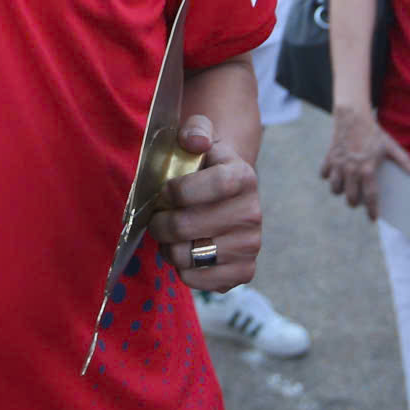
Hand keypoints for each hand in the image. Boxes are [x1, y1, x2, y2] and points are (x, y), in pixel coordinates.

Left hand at [152, 114, 260, 288]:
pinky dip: (181, 269)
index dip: (180, 190)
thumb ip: (195, 129)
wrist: (225, 192)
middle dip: (161, 222)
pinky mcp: (242, 271)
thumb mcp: (199, 135)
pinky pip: (198, 280)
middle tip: (156, 217)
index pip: (215, 185)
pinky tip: (183, 251)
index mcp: (243, 177)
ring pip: (189, 256)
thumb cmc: (204, 164)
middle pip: (189, 225)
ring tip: (169, 234)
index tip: (165, 190)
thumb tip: (195, 141)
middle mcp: (252, 213)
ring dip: (168, 246)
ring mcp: (250, 245)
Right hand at [319, 104, 409, 219]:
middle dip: (355, 202)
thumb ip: (405, 162)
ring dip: (341, 192)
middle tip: (358, 199)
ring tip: (347, 187)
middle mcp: (352, 169)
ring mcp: (339, 164)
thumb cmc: (373, 133)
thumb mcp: (391, 147)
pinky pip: (324, 175)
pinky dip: (328, 177)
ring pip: (335, 190)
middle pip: (351, 198)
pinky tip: (336, 173)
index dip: (372, 210)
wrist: (353, 117)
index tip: (373, 218)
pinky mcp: (329, 158)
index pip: (370, 196)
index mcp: (368, 169)